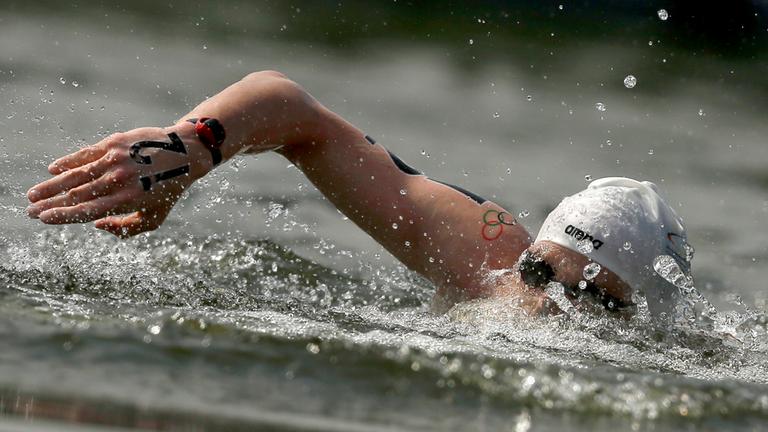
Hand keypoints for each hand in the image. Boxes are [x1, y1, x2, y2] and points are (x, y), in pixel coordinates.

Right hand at [27, 126, 205, 237]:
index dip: (61, 216)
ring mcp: (115, 160)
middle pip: (75, 194)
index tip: (43, 219)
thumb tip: (96, 224)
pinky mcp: (114, 143)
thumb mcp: (154, 217)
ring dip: (51, 185)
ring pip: (75, 174)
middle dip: (49, 203)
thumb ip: (126, 228)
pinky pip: (85, 154)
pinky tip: (53, 169)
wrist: (184, 154)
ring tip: (33, 194)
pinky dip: (67, 162)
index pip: (86, 211)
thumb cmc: (168, 189)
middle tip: (30, 210)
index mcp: (127, 201)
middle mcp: (118, 180)